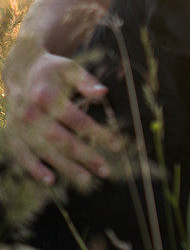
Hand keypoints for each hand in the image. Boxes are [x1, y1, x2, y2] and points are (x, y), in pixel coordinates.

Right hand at [4, 52, 120, 186]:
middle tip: (105, 170)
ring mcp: (19, 127)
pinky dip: (35, 168)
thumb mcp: (70, 69)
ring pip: (44, 151)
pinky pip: (23, 156)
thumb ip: (86, 82)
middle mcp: (30, 113)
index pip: (76, 119)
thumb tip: (104, 93)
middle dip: (84, 156)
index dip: (97, 133)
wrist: (19, 70)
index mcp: (46, 96)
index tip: (116, 145)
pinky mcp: (13, 135)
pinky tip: (51, 180)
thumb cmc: (52, 71)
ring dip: (65, 167)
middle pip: (61, 140)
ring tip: (86, 178)